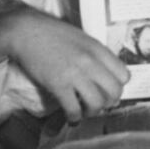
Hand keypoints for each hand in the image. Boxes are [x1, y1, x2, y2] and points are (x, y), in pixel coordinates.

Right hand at [0, 7, 130, 122]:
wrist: (25, 30)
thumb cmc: (52, 33)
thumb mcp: (82, 38)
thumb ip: (95, 55)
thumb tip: (103, 76)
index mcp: (98, 49)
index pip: (124, 75)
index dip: (118, 86)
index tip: (109, 90)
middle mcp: (90, 61)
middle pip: (114, 92)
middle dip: (108, 103)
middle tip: (98, 104)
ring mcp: (75, 73)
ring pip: (97, 103)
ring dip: (92, 112)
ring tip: (84, 111)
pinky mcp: (58, 84)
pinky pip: (73, 109)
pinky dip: (74, 118)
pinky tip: (71, 118)